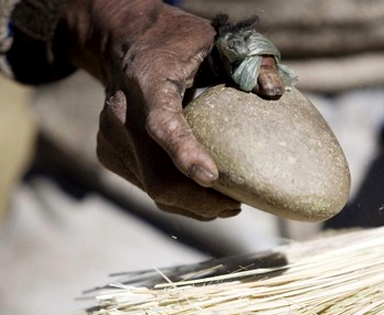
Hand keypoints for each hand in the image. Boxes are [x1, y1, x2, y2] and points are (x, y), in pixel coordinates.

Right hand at [59, 0, 282, 218]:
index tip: (212, 177)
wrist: (125, 41)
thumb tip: (275, 93)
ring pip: (152, 189)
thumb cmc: (180, 43)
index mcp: (148, 80)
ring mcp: (110, 136)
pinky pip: (145, 187)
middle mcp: (121, 111)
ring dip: (191, 204)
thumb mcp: (217, 40)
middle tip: (235, 206)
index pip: (162, 123)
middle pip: (157, 176)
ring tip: (224, 202)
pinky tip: (196, 189)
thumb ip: (251, 61)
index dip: (185, 154)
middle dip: (199, 202)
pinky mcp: (107, 153)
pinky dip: (175, 196)